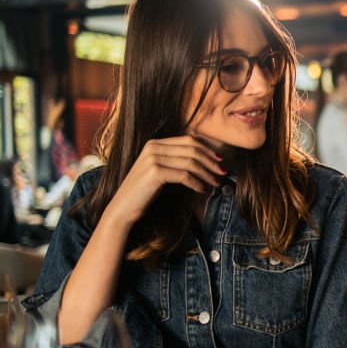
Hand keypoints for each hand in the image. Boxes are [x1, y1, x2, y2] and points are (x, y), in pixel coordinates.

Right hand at [104, 136, 226, 227]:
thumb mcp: (160, 170)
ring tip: (216, 183)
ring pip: (191, 162)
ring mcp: (153, 159)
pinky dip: (197, 183)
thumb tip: (206, 160)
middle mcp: (153, 147)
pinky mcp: (155, 173)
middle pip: (192, 149)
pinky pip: (185, 176)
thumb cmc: (145, 191)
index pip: (189, 140)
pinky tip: (203, 190)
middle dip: (211, 161)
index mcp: (155, 143)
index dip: (207, 150)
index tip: (220, 161)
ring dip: (207, 174)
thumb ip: (176, 160)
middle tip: (223, 172)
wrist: (123, 207)